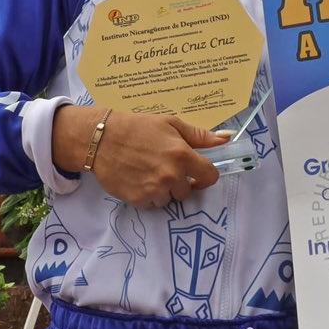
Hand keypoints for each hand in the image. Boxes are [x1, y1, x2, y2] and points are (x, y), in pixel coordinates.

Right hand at [52, 105, 226, 206]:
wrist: (101, 139)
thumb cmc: (138, 127)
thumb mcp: (170, 124)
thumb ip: (200, 135)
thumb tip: (227, 138)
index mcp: (182, 156)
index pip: (210, 176)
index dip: (205, 175)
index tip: (196, 172)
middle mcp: (171, 176)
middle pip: (188, 191)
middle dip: (179, 182)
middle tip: (164, 167)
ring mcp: (154, 190)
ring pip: (169, 199)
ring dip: (163, 190)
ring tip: (148, 172)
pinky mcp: (138, 200)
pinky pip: (151, 204)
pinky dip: (146, 195)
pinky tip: (137, 179)